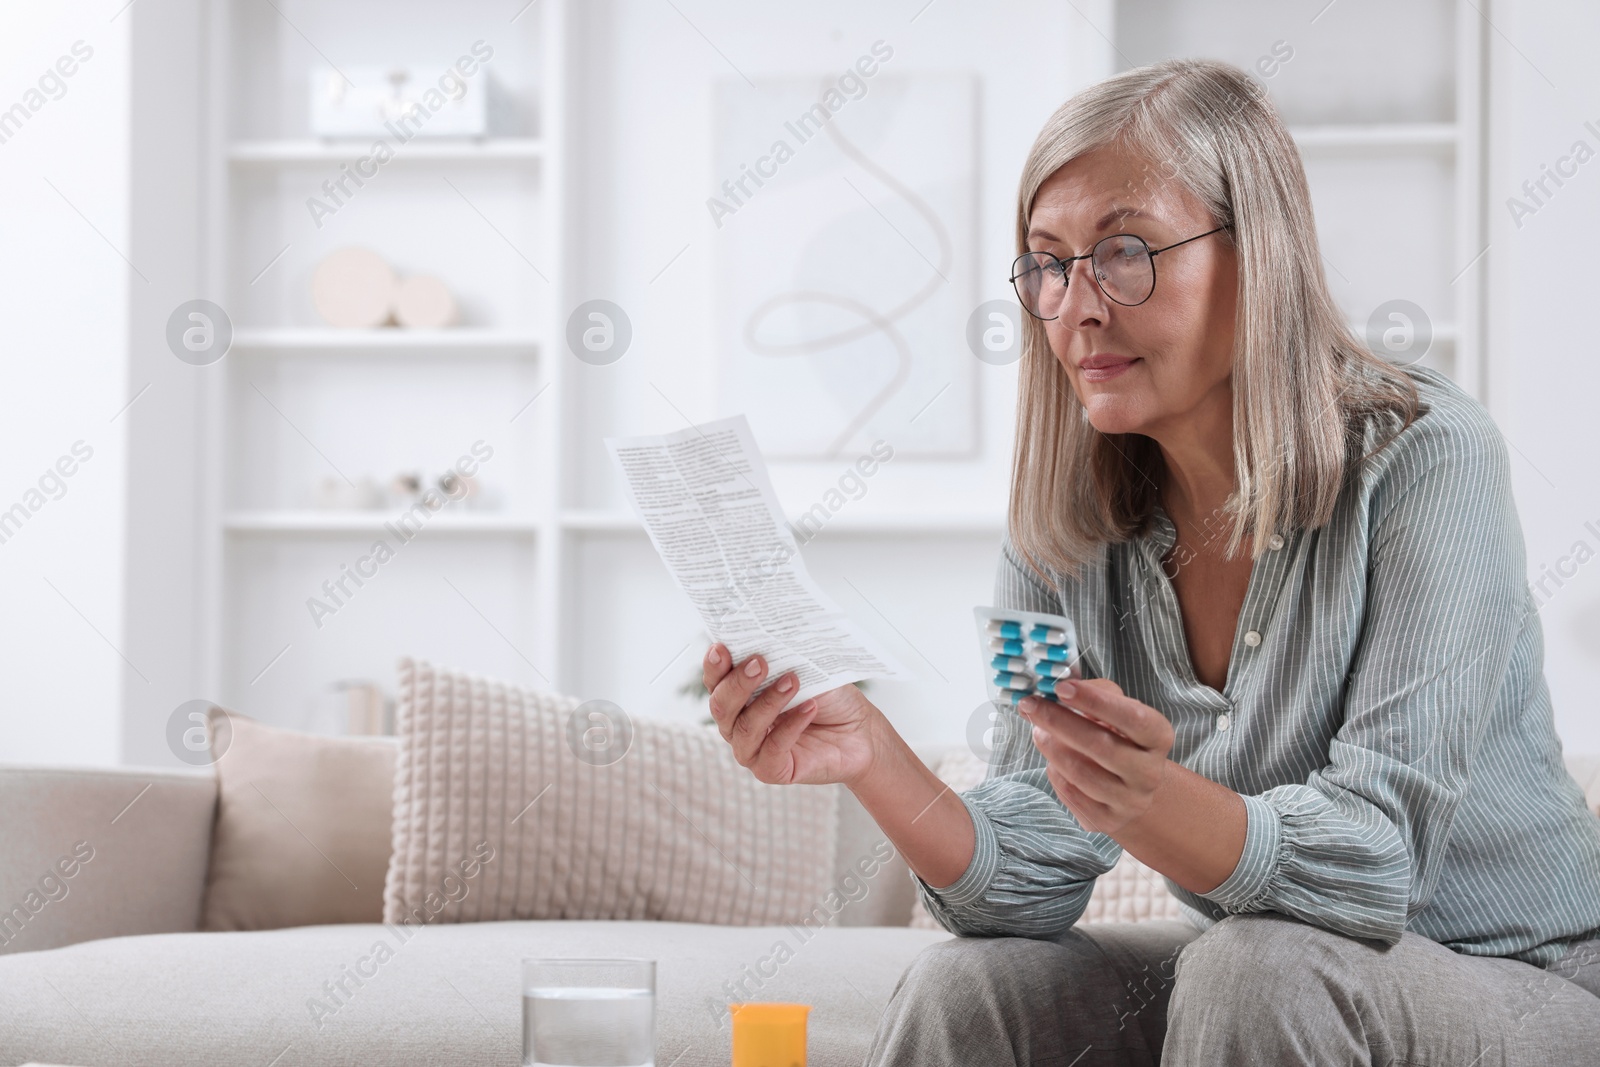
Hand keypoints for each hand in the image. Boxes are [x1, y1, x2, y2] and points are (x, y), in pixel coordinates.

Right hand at [703, 643, 880, 786]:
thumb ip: (783, 658)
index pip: (716, 682)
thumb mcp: (806, 670)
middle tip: (759, 662)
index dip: (714, 666)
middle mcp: (738, 724)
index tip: (721, 648)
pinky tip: (809, 708)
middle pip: (721, 706)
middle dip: (738, 682)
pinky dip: (791, 726)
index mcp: (740, 696)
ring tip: (792, 681)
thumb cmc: (830, 699)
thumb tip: (769, 637)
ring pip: (745, 728)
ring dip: (768, 702)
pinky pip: (772, 748)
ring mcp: (753, 750)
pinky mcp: (772, 770)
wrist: (861, 732)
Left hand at [1019, 678, 1174, 835]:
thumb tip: (1059, 688)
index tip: (1061, 687)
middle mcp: (1150, 772)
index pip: (1132, 717)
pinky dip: (1054, 771)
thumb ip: (1095, 692)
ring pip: (1081, 772)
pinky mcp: (1107, 820)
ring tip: (1038, 730)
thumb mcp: (1116, 708)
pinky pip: (1071, 792)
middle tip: (1030, 705)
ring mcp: (1130, 801)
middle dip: (1059, 722)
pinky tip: (1052, 759)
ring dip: (1051, 747)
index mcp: (1157, 737)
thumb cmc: (1118, 736)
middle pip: (1101, 746)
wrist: (1129, 786)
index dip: (1096, 701)